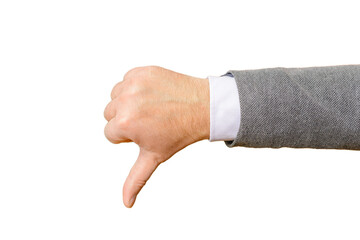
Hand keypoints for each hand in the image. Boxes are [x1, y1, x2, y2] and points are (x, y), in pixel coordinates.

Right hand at [104, 66, 209, 206]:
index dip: (129, 137)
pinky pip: (126, 80)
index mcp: (125, 123)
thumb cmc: (179, 134)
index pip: (110, 133)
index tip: (149, 132)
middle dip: (126, 119)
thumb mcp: (154, 157)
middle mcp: (126, 100)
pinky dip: (135, 87)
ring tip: (152, 107)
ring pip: (116, 96)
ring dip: (128, 102)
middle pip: (109, 114)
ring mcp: (134, 83)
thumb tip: (126, 204)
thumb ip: (135, 179)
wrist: (202, 107)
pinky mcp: (142, 70)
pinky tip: (153, 95)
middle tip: (151, 120)